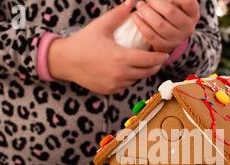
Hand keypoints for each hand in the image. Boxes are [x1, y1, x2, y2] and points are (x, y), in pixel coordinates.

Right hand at [48, 0, 168, 94]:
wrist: (65, 61)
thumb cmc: (83, 42)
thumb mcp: (101, 26)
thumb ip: (118, 14)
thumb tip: (132, 2)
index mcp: (121, 58)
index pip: (150, 60)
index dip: (160, 57)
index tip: (165, 53)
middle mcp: (121, 74)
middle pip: (147, 72)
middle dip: (155, 65)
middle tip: (158, 58)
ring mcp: (115, 84)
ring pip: (137, 80)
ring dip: (143, 72)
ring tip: (144, 63)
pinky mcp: (109, 91)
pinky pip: (126, 86)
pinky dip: (130, 79)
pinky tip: (129, 70)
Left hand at [132, 0, 199, 52]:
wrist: (171, 31)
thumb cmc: (171, 10)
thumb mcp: (174, 2)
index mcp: (193, 13)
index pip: (187, 1)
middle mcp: (188, 27)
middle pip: (170, 12)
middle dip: (155, 2)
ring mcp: (178, 39)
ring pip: (160, 25)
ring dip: (146, 13)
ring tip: (140, 5)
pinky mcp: (166, 47)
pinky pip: (152, 36)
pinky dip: (141, 25)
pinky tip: (135, 17)